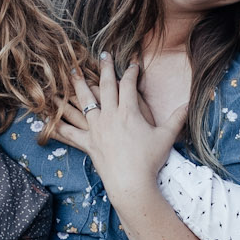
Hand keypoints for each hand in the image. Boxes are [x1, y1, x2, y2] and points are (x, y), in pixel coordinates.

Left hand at [62, 54, 185, 189]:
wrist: (132, 183)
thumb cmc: (150, 161)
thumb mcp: (167, 136)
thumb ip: (178, 117)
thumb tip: (192, 103)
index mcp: (128, 112)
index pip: (128, 84)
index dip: (131, 72)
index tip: (132, 65)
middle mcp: (110, 116)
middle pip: (105, 86)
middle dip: (104, 68)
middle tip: (102, 55)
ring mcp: (96, 129)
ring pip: (84, 102)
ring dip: (77, 85)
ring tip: (71, 72)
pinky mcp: (88, 143)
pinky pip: (69, 132)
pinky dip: (58, 123)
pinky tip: (47, 114)